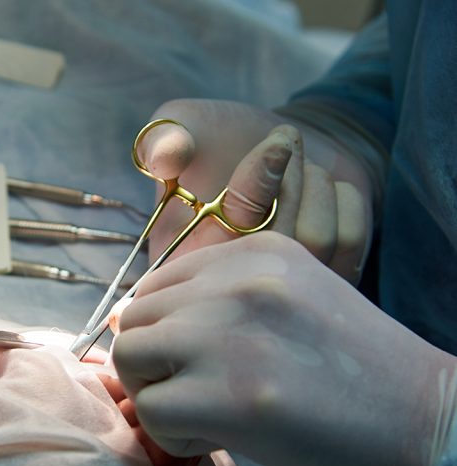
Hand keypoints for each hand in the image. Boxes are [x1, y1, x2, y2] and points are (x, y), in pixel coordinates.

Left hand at [112, 231, 455, 465]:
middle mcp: (237, 281)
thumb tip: (121, 322)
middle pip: (134, 318)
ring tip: (203, 413)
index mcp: (254, 252)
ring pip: (129, 358)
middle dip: (151, 363)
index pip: (154, 284)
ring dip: (154, 394)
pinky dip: (174, 436)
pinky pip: (151, 412)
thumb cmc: (354, 368)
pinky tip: (220, 438)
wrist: (430, 419)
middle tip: (194, 392)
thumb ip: (214, 299)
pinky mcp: (233, 397)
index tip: (191, 363)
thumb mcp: (288, 299)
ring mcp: (232, 333)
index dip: (161, 331)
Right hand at [137, 99, 378, 283]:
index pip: (219, 245)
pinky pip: (350, 241)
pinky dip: (344, 200)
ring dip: (316, 184)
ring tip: (300, 166)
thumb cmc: (220, 138)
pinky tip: (323, 192)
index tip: (275, 146)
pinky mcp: (328, 282)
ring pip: (317, 241)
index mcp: (184, 260)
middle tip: (284, 138)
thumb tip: (164, 157)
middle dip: (289, 181)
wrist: (281, 146)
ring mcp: (283, 291)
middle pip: (274, 246)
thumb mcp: (181, 127)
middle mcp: (230, 287)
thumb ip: (162, 138)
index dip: (251, 194)